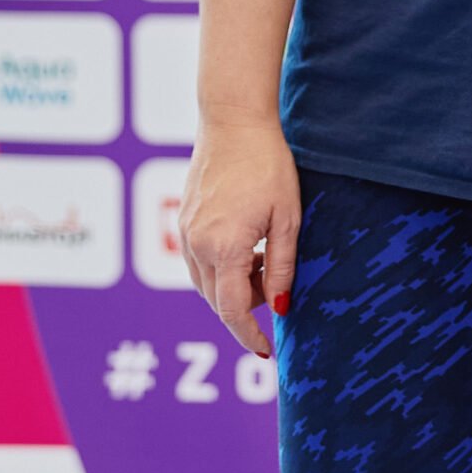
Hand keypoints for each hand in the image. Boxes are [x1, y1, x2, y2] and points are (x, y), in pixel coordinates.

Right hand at [178, 119, 300, 358]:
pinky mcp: (183, 220)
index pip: (230, 310)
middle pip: (216, 298)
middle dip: (245, 304)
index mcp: (223, 247)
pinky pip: (198, 260)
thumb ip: (282, 265)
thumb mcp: (287, 217)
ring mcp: (185, 232)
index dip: (247, 335)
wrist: (233, 121)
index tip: (265, 351)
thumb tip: (279, 307)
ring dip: (234, 284)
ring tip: (266, 259)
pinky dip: (222, 266)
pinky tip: (248, 245)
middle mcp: (196, 244)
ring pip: (205, 281)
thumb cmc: (268, 165)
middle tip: (276, 284)